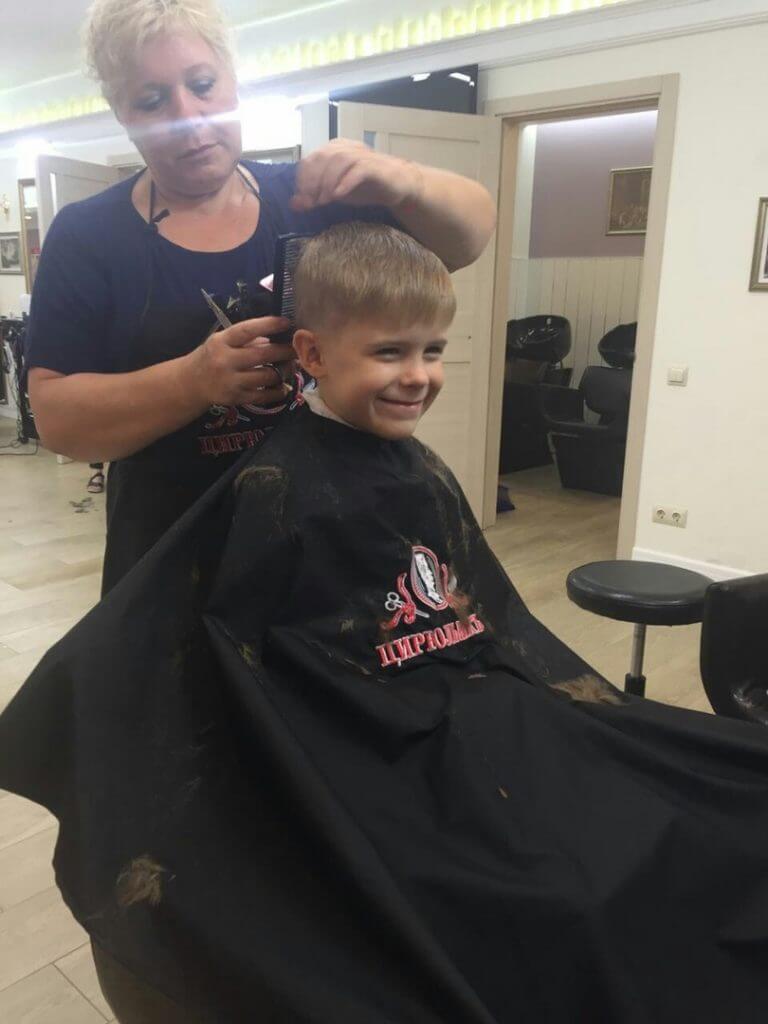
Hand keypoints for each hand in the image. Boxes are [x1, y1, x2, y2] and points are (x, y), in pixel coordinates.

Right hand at [180, 317, 294, 407]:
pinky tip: (283, 387)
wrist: (191, 384)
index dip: (268, 325)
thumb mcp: (222, 342)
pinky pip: (264, 396)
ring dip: (284, 372)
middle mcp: (225, 361)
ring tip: (291, 367)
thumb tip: (278, 336)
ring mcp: (231, 381)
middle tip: (297, 349)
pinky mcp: (236, 398)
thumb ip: (247, 339)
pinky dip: (278, 391)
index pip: (247, 330)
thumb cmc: (212, 357)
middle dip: (285, 351)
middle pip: (263, 355)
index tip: (287, 322)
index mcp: (222, 341)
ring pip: (267, 376)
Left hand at [290, 138, 423, 212]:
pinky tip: (338, 195)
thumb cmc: (365, 186)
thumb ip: (315, 196)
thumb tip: (294, 205)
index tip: (302, 200)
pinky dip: (345, 182)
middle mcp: (346, 148)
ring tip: (324, 201)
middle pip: (322, 158)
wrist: (397, 185)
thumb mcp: (335, 193)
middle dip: (312, 182)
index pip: (310, 159)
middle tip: (311, 202)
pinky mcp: (374, 166)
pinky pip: (357, 170)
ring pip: (338, 161)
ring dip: (327, 182)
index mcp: (334, 150)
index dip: (303, 180)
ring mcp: (361, 155)